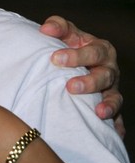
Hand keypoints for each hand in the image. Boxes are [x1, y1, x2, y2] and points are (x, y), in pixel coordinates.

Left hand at [41, 16, 123, 134]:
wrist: (76, 62)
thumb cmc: (69, 45)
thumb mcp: (66, 32)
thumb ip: (57, 26)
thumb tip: (45, 29)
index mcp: (101, 49)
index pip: (92, 52)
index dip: (76, 55)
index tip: (55, 58)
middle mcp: (109, 69)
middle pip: (104, 76)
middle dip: (89, 82)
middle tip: (70, 87)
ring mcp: (112, 89)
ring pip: (114, 98)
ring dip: (108, 106)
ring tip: (98, 113)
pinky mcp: (112, 107)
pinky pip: (118, 119)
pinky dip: (116, 126)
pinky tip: (114, 135)